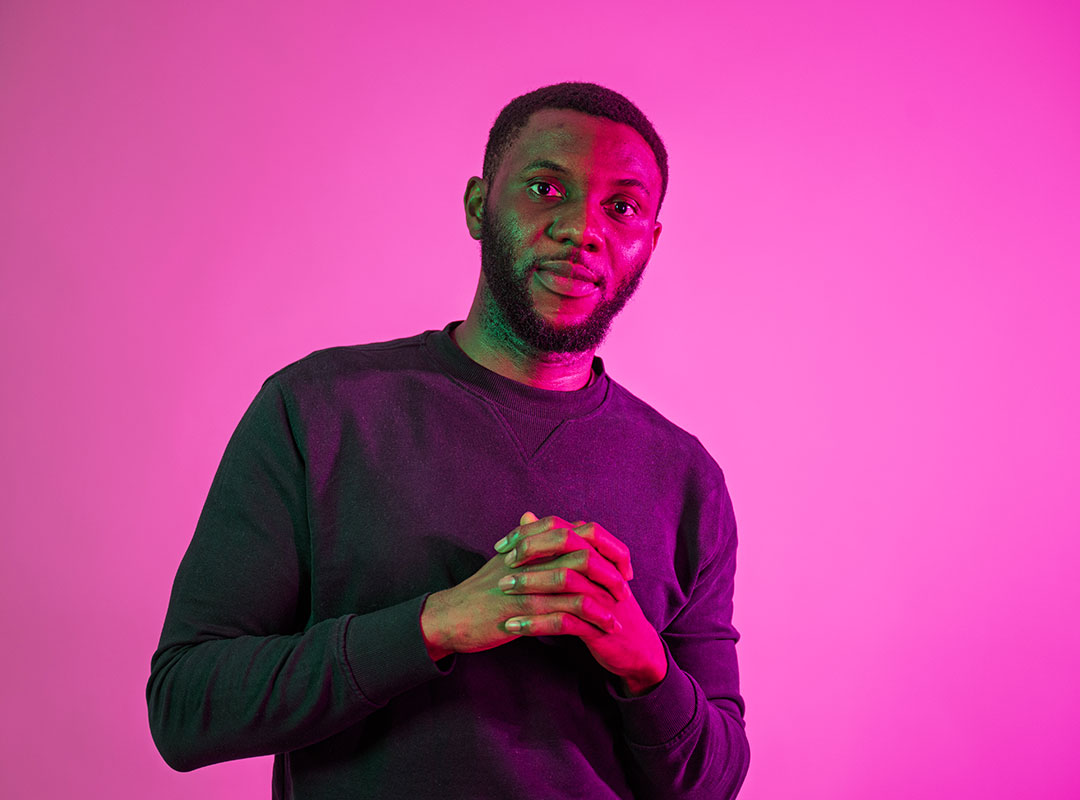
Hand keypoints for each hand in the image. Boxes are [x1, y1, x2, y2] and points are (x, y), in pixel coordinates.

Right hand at [420, 513, 623, 660]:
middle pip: (586, 547)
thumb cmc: (478, 589)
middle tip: (627, 583)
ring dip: (606, 595)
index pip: (578, 530)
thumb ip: (523, 537)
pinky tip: (604, 628)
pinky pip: (569, 608)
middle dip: (613, 565)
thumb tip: (531, 515)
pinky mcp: (527, 607)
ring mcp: (531, 580)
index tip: (620, 562)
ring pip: (581, 578)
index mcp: (531, 541)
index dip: (605, 544)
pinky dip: (592, 616)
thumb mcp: (503, 558)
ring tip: (621, 611)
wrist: (451, 616)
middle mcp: (534, 555)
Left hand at [494, 513, 667, 695]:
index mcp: (599, 553)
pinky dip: (537, 622)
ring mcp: (603, 596)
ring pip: (566, 580)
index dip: (530, 532)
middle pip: (567, 543)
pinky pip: (565, 621)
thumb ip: (554, 544)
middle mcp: (604, 568)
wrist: (636, 649)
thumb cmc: (603, 606)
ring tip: (503, 588)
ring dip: (531, 583)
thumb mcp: (582, 572)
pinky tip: (514, 626)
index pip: (563, 527)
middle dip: (532, 549)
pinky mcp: (599, 626)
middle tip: (503, 560)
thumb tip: (526, 515)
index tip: (502, 545)